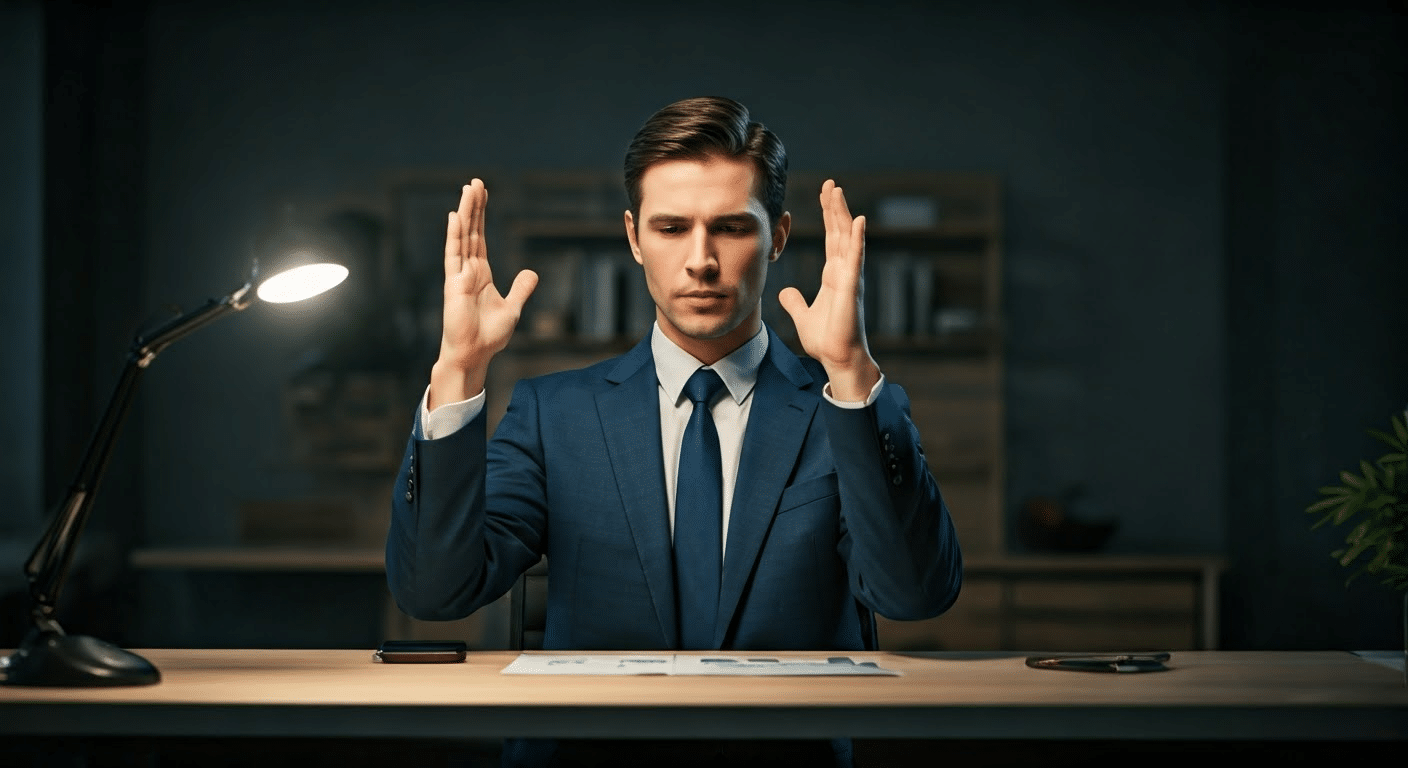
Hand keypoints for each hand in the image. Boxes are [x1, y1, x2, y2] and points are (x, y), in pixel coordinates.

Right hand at [429, 179, 537, 408]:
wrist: (475, 353)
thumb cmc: (488, 335)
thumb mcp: (513, 308)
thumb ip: (521, 288)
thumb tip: (531, 272)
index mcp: (480, 273)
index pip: (479, 238)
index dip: (481, 216)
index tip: (482, 195)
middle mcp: (467, 270)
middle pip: (470, 231)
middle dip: (473, 207)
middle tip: (475, 182)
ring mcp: (459, 275)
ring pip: (462, 237)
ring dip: (465, 213)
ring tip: (468, 189)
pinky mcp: (454, 284)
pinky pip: (454, 255)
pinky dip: (455, 235)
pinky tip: (456, 216)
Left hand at [778, 180, 879, 400]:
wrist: (837, 358)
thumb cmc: (826, 340)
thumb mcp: (803, 316)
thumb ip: (795, 302)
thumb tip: (785, 293)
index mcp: (834, 275)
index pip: (831, 238)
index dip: (828, 216)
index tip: (825, 194)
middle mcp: (844, 272)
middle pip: (839, 232)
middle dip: (834, 207)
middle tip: (830, 183)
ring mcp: (850, 278)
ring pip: (847, 238)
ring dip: (843, 214)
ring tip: (838, 191)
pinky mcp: (851, 288)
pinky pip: (855, 259)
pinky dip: (857, 239)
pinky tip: (858, 221)